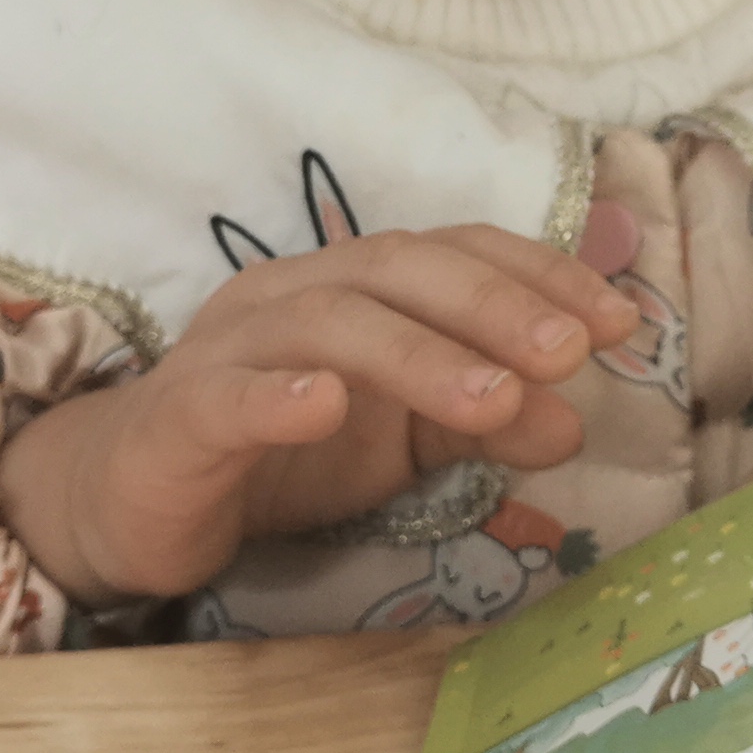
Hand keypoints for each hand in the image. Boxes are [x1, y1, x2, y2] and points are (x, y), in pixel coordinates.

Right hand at [0, 220, 639, 603]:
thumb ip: (480, 418)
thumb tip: (572, 417)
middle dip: (493, 306)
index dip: (538, 275)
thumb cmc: (276, 449)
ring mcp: (229, 349)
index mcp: (351, 284)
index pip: (454, 254)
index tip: (619, 320)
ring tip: (495, 401)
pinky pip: (228, 396)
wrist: (133, 498)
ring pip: (327, 324)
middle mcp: (292, 294)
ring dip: (419, 356)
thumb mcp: (400, 436)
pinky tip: (326, 405)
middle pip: (398, 271)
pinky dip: (279, 395)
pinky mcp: (179, 417)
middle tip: (569, 354)